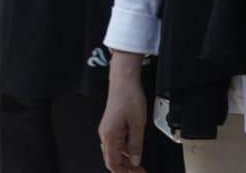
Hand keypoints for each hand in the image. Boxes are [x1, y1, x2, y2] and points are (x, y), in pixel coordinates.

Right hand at [99, 51, 147, 172]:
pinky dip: (124, 151)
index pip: (113, 163)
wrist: (123, 82)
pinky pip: (115, 144)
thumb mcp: (138, 124)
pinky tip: (134, 150)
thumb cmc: (129, 98)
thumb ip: (136, 145)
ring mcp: (106, 130)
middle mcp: (105, 134)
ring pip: (113, 153)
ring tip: (139, 163)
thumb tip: (136, 161)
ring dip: (125, 161)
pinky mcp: (110, 126)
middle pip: (111, 160)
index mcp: (110, 135)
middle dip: (126, 168)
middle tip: (140, 170)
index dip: (125, 172)